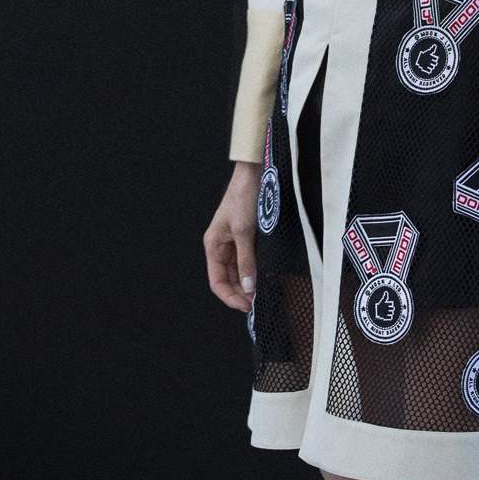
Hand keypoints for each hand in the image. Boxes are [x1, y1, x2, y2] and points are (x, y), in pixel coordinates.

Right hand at [203, 161, 261, 312]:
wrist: (253, 173)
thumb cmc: (243, 197)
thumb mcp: (244, 232)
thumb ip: (246, 261)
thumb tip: (248, 287)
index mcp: (214, 245)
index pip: (217, 281)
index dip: (229, 296)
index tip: (246, 306)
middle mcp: (222, 245)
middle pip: (228, 278)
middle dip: (240, 292)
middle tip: (257, 303)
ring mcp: (234, 241)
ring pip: (239, 270)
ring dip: (249, 283)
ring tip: (262, 293)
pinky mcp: (247, 235)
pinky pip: (248, 259)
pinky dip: (255, 269)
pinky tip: (264, 276)